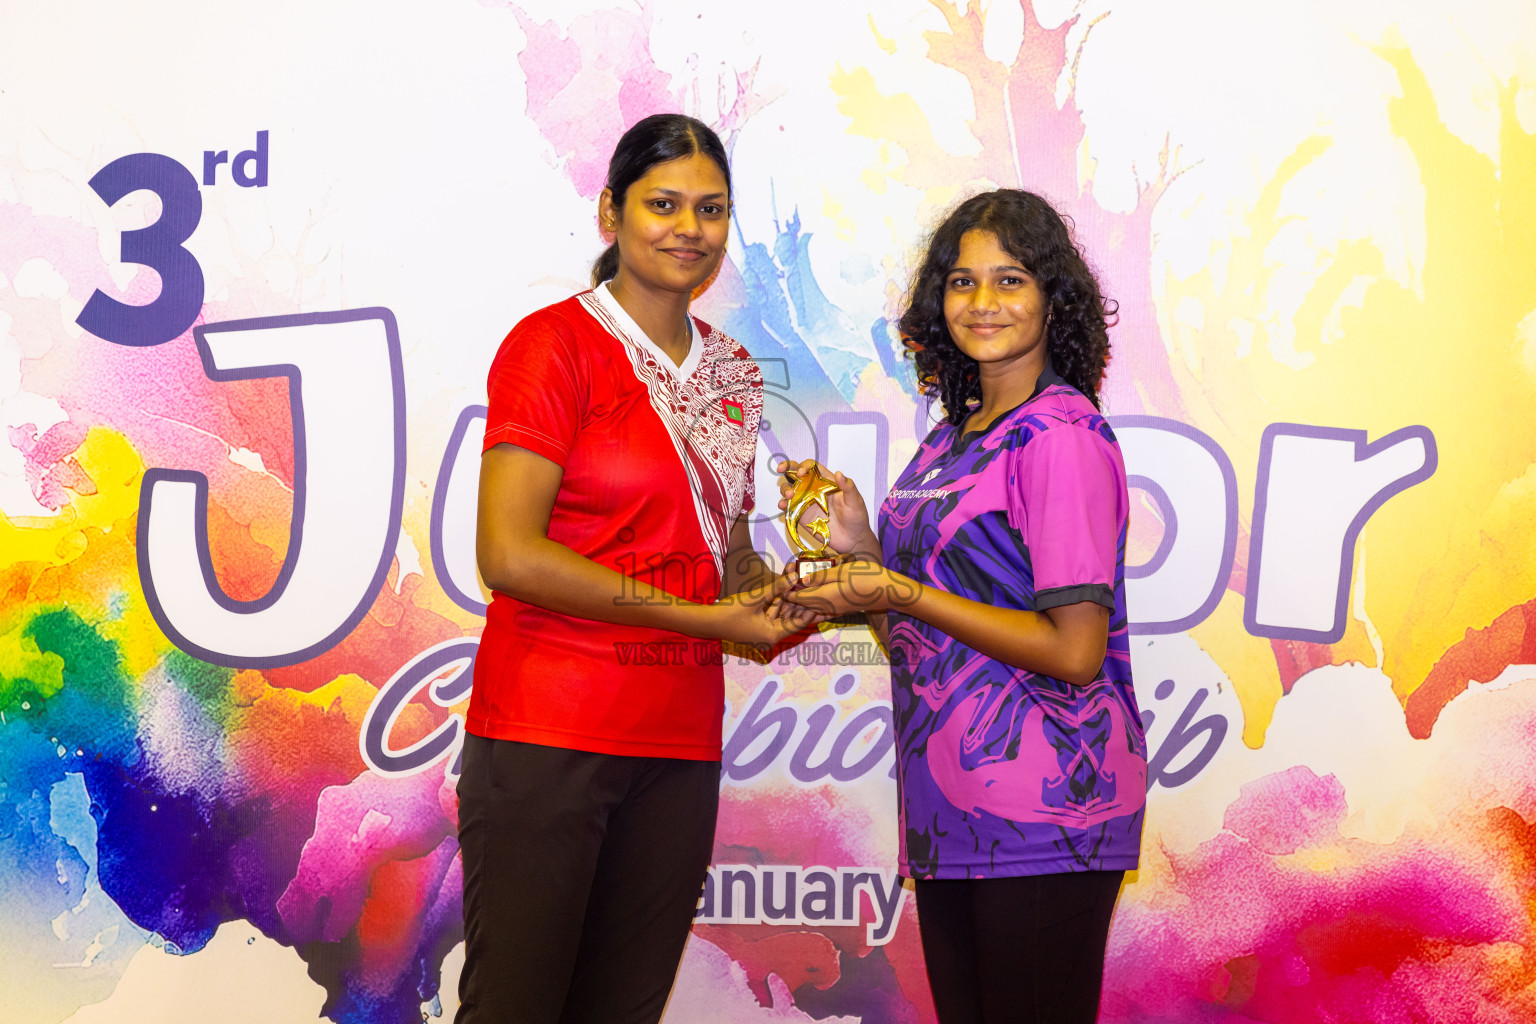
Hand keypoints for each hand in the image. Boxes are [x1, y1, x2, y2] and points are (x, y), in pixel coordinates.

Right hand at [707, 574, 820, 645]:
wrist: (708, 622)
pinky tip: (784, 592)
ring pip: (780, 617)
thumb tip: (795, 576)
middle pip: (790, 620)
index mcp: (773, 634)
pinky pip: (770, 616)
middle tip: (813, 592)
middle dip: (799, 604)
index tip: (822, 600)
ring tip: (800, 589)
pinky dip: (776, 605)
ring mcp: (762, 633)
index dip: (809, 610)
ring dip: (788, 603)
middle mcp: (769, 637)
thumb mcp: (756, 598)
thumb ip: (777, 588)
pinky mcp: (755, 628)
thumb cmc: (731, 612)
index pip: (797, 623)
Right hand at [775, 459, 879, 557]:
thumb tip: (839, 473)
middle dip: (787, 468)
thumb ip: (848, 487)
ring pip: (790, 489)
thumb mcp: (856, 501)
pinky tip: (783, 506)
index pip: (812, 467)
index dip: (804, 465)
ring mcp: (807, 502)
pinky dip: (782, 505)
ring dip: (785, 489)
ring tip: (788, 496)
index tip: (801, 473)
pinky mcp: (802, 516)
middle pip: (797, 474)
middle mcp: (814, 490)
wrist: (853, 540)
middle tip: (780, 469)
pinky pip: (788, 507)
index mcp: (827, 482)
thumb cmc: (857, 518)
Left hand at [781, 560, 918, 616]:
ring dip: (801, 603)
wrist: (889, 592)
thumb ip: (821, 576)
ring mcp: (835, 610)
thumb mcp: (842, 571)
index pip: (798, 597)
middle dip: (791, 598)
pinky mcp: (842, 610)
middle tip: (783, 588)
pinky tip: (812, 602)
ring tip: (793, 595)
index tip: (780, 581)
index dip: (787, 591)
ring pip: (811, 609)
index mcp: (824, 597)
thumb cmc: (868, 577)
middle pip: (802, 606)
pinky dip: (813, 607)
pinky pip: (822, 611)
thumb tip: (802, 579)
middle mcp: (827, 607)